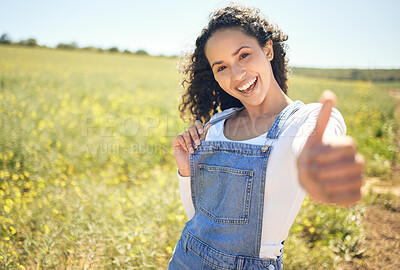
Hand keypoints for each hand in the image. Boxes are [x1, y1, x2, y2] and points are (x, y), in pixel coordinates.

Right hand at [172, 120, 211, 176]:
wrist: (189, 167)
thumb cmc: (197, 156)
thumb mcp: (202, 146)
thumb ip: (204, 135)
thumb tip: (210, 124)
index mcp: (196, 134)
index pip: (197, 123)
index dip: (199, 125)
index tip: (202, 132)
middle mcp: (189, 134)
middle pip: (191, 127)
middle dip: (195, 135)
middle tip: (198, 143)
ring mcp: (182, 137)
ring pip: (185, 133)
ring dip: (189, 142)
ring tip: (192, 151)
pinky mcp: (176, 141)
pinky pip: (179, 137)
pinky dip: (184, 143)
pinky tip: (186, 149)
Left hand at [297, 91, 364, 205]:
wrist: (307, 176)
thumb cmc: (311, 155)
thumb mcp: (312, 137)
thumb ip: (322, 117)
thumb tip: (329, 93)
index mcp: (347, 146)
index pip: (349, 145)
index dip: (329, 151)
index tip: (310, 155)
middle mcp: (356, 161)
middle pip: (357, 164)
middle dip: (330, 168)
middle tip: (310, 169)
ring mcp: (357, 178)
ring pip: (357, 181)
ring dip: (331, 181)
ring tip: (315, 179)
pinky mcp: (354, 195)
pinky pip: (353, 197)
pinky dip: (337, 195)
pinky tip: (323, 191)